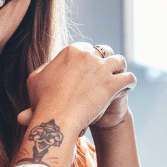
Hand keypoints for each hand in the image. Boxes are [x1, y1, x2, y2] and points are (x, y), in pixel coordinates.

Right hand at [17, 43, 133, 131]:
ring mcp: (101, 69)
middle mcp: (88, 56)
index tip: (89, 66)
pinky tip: (129, 86)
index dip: (89, 57)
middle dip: (105, 60)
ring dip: (120, 67)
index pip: (86, 48)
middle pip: (103, 52)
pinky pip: (128, 78)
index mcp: (71, 51)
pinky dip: (130, 81)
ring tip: (120, 75)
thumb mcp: (35, 79)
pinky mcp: (112, 84)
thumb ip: (43, 70)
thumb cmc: (43, 101)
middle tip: (105, 71)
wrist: (56, 117)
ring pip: (119, 61)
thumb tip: (48, 68)